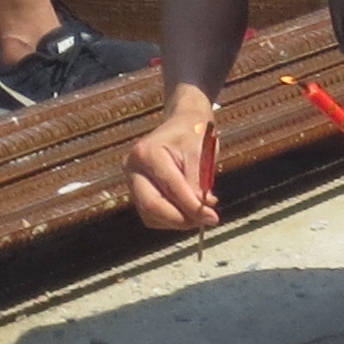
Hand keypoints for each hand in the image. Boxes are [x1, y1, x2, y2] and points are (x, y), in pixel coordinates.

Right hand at [123, 97, 220, 232]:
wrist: (182, 122)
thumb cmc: (193, 133)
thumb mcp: (201, 154)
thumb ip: (198, 184)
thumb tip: (201, 213)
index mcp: (147, 153)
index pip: (170, 188)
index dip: (192, 207)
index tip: (212, 218)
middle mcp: (132, 168)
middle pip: (151, 205)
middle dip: (180, 219)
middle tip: (205, 220)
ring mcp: (131, 181)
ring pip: (150, 214)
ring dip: (177, 221)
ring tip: (199, 214)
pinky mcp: (136, 191)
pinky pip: (150, 214)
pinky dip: (170, 218)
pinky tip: (187, 211)